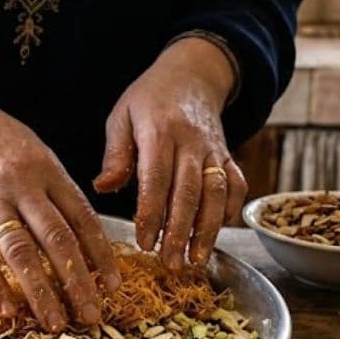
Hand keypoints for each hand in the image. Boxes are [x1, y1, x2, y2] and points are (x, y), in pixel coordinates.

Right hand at [0, 60, 120, 331]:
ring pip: (21, 251)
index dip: (101, 255)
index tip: (113, 285)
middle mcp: (21, 183)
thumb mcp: (29, 147)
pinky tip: (6, 308)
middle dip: (79, 282)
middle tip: (93, 316)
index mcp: (45, 168)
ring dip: (42, 291)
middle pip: (58, 240)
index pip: (82, 217)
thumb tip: (79, 229)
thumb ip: (52, 185)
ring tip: (56, 322)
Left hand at [92, 37, 247, 270]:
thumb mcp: (121, 117)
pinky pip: (236, 186)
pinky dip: (229, 211)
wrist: (191, 75)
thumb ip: (115, 155)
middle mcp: (191, 141)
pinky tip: (215, 235)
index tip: (144, 242)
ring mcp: (215, 149)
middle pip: (189, 191)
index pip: (156, 178)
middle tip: (169, 263)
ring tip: (195, 260)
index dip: (151, 213)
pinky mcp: (229, 155)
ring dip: (207, 229)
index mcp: (159, 131)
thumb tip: (103, 189)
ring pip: (216, 193)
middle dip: (180, 231)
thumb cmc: (148, 100)